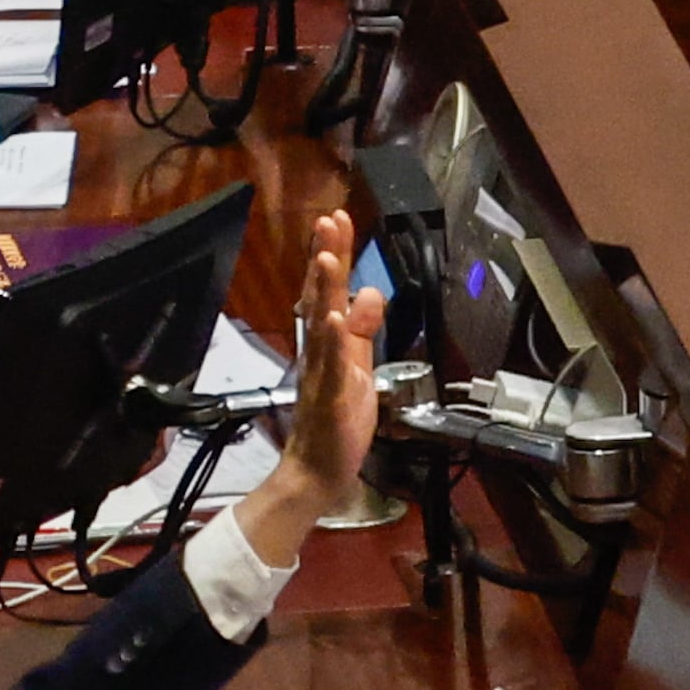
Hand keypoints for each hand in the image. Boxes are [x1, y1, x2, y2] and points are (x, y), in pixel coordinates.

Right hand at [228, 213, 386, 567]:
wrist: (318, 471)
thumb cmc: (337, 420)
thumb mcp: (358, 368)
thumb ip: (363, 331)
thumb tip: (371, 293)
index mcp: (329, 342)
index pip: (329, 290)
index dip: (332, 254)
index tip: (336, 218)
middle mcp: (319, 350)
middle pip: (320, 297)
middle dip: (326, 258)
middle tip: (328, 220)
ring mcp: (321, 372)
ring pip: (322, 325)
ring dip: (324, 292)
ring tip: (328, 258)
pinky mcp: (329, 398)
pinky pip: (330, 368)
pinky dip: (333, 343)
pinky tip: (335, 320)